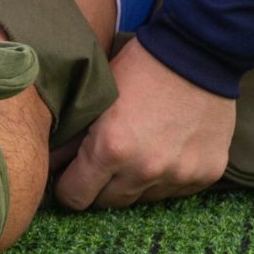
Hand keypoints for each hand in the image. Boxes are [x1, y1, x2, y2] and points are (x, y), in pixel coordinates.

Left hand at [55, 39, 235, 208]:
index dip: (68, 187)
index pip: (75, 198)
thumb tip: (47, 165)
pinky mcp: (206, 174)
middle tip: (105, 160)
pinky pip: (174, 191)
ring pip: (142, 199)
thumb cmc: (138, 70)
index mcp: (111, 150)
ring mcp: (179, 174)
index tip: (71, 176)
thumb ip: (71, 139)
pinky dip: (166, 177)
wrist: (198, 50)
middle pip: (108, 203)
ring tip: (139, 150)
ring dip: (135, 182)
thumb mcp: (94, 101)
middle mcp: (145, 169)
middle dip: (100, 186)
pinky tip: (166, 148)